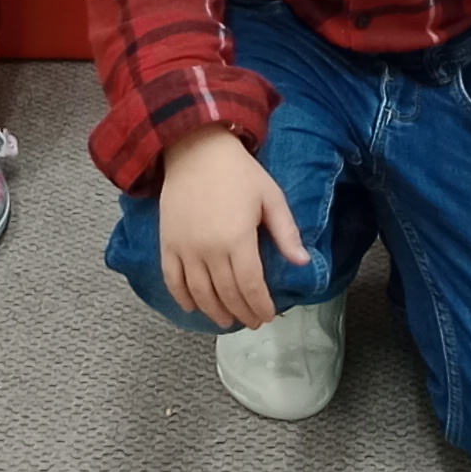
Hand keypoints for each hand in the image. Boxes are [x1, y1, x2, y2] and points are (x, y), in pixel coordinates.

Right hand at [156, 124, 310, 330]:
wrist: (195, 149)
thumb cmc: (238, 172)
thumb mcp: (270, 196)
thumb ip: (285, 232)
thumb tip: (303, 263)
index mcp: (237, 238)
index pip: (250, 285)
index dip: (260, 305)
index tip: (269, 316)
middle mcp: (209, 250)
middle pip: (226, 294)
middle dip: (242, 313)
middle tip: (253, 322)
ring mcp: (185, 249)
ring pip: (199, 293)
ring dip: (215, 312)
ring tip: (227, 321)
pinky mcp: (167, 244)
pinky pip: (172, 280)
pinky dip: (182, 298)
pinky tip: (194, 307)